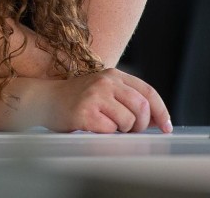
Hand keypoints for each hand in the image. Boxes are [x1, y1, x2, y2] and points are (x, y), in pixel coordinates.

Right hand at [22, 68, 172, 133]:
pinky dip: (106, 133)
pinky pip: (110, 130)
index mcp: (113, 75)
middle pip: (142, 107)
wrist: (43, 100)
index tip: (166, 127)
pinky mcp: (85, 112)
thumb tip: (156, 120)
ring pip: (129, 121)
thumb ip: (126, 99)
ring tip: (106, 125)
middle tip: (130, 130)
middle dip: (141, 124)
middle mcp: (105, 81)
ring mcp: (95, 96)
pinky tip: (93, 126)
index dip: (161, 111)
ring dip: (122, 130)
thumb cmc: (76, 99)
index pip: (148, 92)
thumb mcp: (102, 90)